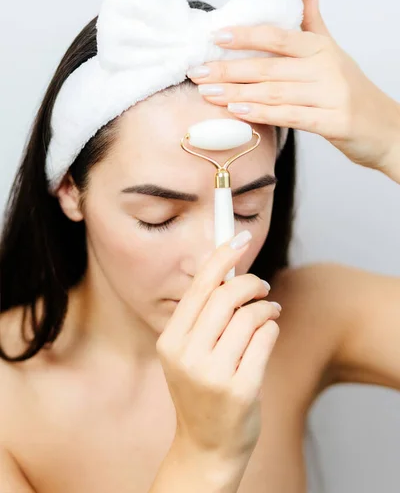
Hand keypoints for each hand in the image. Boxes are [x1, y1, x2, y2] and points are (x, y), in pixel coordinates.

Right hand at [156, 230, 280, 462]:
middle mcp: (186, 356)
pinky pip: (266, 337)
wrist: (207, 446)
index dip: (222, 256)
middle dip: (251, 283)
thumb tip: (226, 266)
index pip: (198, 287)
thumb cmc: (202, 390)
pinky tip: (269, 331)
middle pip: (226, 296)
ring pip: (250, 315)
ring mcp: (213, 375)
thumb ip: (202, 314)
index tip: (240, 236)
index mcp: (170, 341)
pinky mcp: (240, 389)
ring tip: (269, 310)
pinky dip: (272, 326)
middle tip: (262, 285)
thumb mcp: (188, 353)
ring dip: (266, 306)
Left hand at [187, 0, 399, 175]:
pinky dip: (262, 114)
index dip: (245, 36)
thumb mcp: (334, 52)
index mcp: (321, 49)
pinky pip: (291, 116)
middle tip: (197, 72)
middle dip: (228, 70)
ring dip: (236, 93)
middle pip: (267, 67)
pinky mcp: (333, 122)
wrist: (385, 128)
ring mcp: (330, 95)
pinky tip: (237, 112)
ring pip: (274, 92)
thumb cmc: (353, 90)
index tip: (215, 36)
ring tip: (207, 93)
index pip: (277, 37)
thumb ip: (314, 22)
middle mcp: (325, 68)